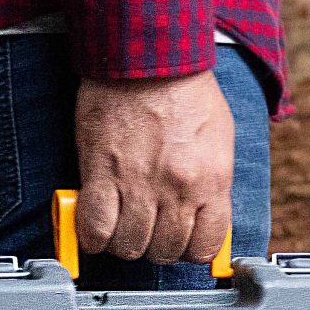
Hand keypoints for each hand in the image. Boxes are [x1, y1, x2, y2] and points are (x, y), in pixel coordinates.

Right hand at [73, 70, 234, 265]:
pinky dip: (91, 237)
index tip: (179, 243)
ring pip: (129, 246)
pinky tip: (93, 228)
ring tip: (120, 226)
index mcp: (211, 181)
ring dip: (122, 242)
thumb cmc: (184, 91)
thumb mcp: (218, 139)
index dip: (189, 250)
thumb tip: (205, 217)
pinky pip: (94, 229)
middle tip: (147, 230)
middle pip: (164, 251)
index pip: (204, 246)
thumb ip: (213, 184)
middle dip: (154, 246)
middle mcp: (177, 189)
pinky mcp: (102, 174)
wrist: (146, 57)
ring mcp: (139, 184)